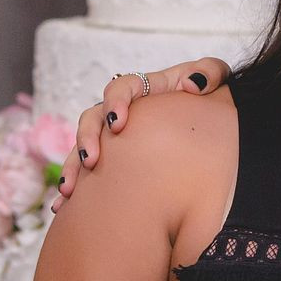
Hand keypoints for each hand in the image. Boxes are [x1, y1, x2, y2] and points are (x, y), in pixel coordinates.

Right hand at [52, 57, 229, 210]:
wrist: (212, 123)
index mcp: (146, 90)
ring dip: (73, 166)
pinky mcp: (111, 160)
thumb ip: (210, 72)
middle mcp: (124, 111)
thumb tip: (193, 84)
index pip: (122, 87)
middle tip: (92, 160)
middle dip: (87, 138)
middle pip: (93, 118)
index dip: (115, 101)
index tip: (118, 123)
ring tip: (69, 190)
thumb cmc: (210, 97)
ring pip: (82, 147)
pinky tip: (64, 208)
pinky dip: (75, 188)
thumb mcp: (216, 79)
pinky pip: (86, 173)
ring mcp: (114, 136)